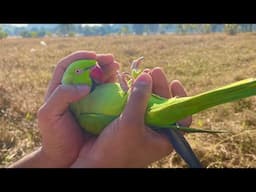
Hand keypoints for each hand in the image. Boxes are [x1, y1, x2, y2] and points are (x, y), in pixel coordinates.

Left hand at [10, 51, 118, 167]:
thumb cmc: (54, 136)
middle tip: (111, 59)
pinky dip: (113, 83)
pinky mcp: (98, 107)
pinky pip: (106, 91)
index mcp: (59, 89)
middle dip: (98, 61)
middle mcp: (73, 91)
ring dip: (107, 70)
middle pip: (85, 69)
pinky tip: (119, 80)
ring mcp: (87, 99)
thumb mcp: (49, 115)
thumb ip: (61, 96)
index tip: (93, 55)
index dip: (80, 57)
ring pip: (97, 78)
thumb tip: (85, 86)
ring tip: (117, 66)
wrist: (65, 156)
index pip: (67, 66)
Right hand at [72, 69, 191, 167]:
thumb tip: (146, 76)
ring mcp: (141, 126)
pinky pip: (134, 105)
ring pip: (147, 104)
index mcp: (164, 138)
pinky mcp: (127, 123)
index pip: (180, 116)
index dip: (180, 98)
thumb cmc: (116, 151)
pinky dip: (132, 94)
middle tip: (154, 71)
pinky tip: (130, 82)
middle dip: (158, 87)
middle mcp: (155, 132)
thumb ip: (139, 99)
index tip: (174, 82)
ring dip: (145, 88)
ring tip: (142, 73)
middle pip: (163, 105)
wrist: (93, 164)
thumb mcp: (131, 124)